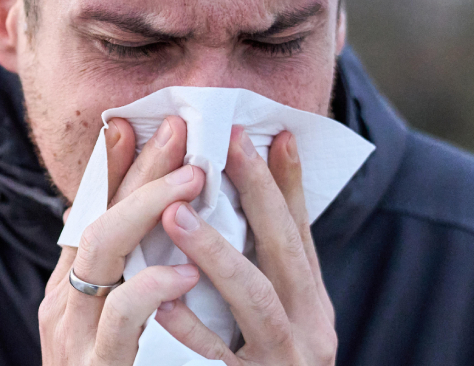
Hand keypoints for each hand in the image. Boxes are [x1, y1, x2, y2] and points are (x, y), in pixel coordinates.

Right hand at [41, 116, 207, 364]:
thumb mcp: (124, 334)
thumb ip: (132, 286)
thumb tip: (161, 227)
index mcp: (74, 296)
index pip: (89, 214)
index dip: (114, 166)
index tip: (139, 120)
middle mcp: (66, 311)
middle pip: (96, 217)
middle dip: (138, 168)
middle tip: (181, 128)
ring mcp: (78, 342)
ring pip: (101, 253)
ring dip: (147, 207)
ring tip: (194, 178)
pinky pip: (122, 321)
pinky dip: (151, 288)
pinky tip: (185, 270)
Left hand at [153, 126, 337, 364]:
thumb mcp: (277, 324)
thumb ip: (265, 272)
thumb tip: (255, 193)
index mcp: (313, 310)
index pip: (301, 235)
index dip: (287, 184)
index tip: (266, 132)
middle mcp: (309, 335)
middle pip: (285, 254)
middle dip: (258, 196)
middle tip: (223, 146)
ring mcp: (282, 365)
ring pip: (256, 302)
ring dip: (217, 253)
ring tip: (176, 213)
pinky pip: (215, 360)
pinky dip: (190, 329)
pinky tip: (160, 300)